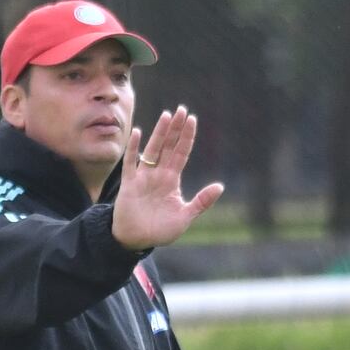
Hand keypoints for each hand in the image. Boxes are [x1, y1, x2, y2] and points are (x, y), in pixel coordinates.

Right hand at [112, 105, 223, 250]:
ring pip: (153, 149)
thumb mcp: (185, 216)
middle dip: (175, 128)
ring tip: (166, 115)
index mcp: (171, 180)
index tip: (192, 119)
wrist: (135, 240)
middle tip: (181, 109)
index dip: (186, 137)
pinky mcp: (129, 184)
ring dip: (160, 133)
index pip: (181, 153)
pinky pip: (131, 162)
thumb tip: (220, 186)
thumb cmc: (159, 230)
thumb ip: (201, 201)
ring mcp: (143, 177)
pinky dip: (134, 148)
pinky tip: (139, 133)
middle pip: (168, 146)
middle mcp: (158, 175)